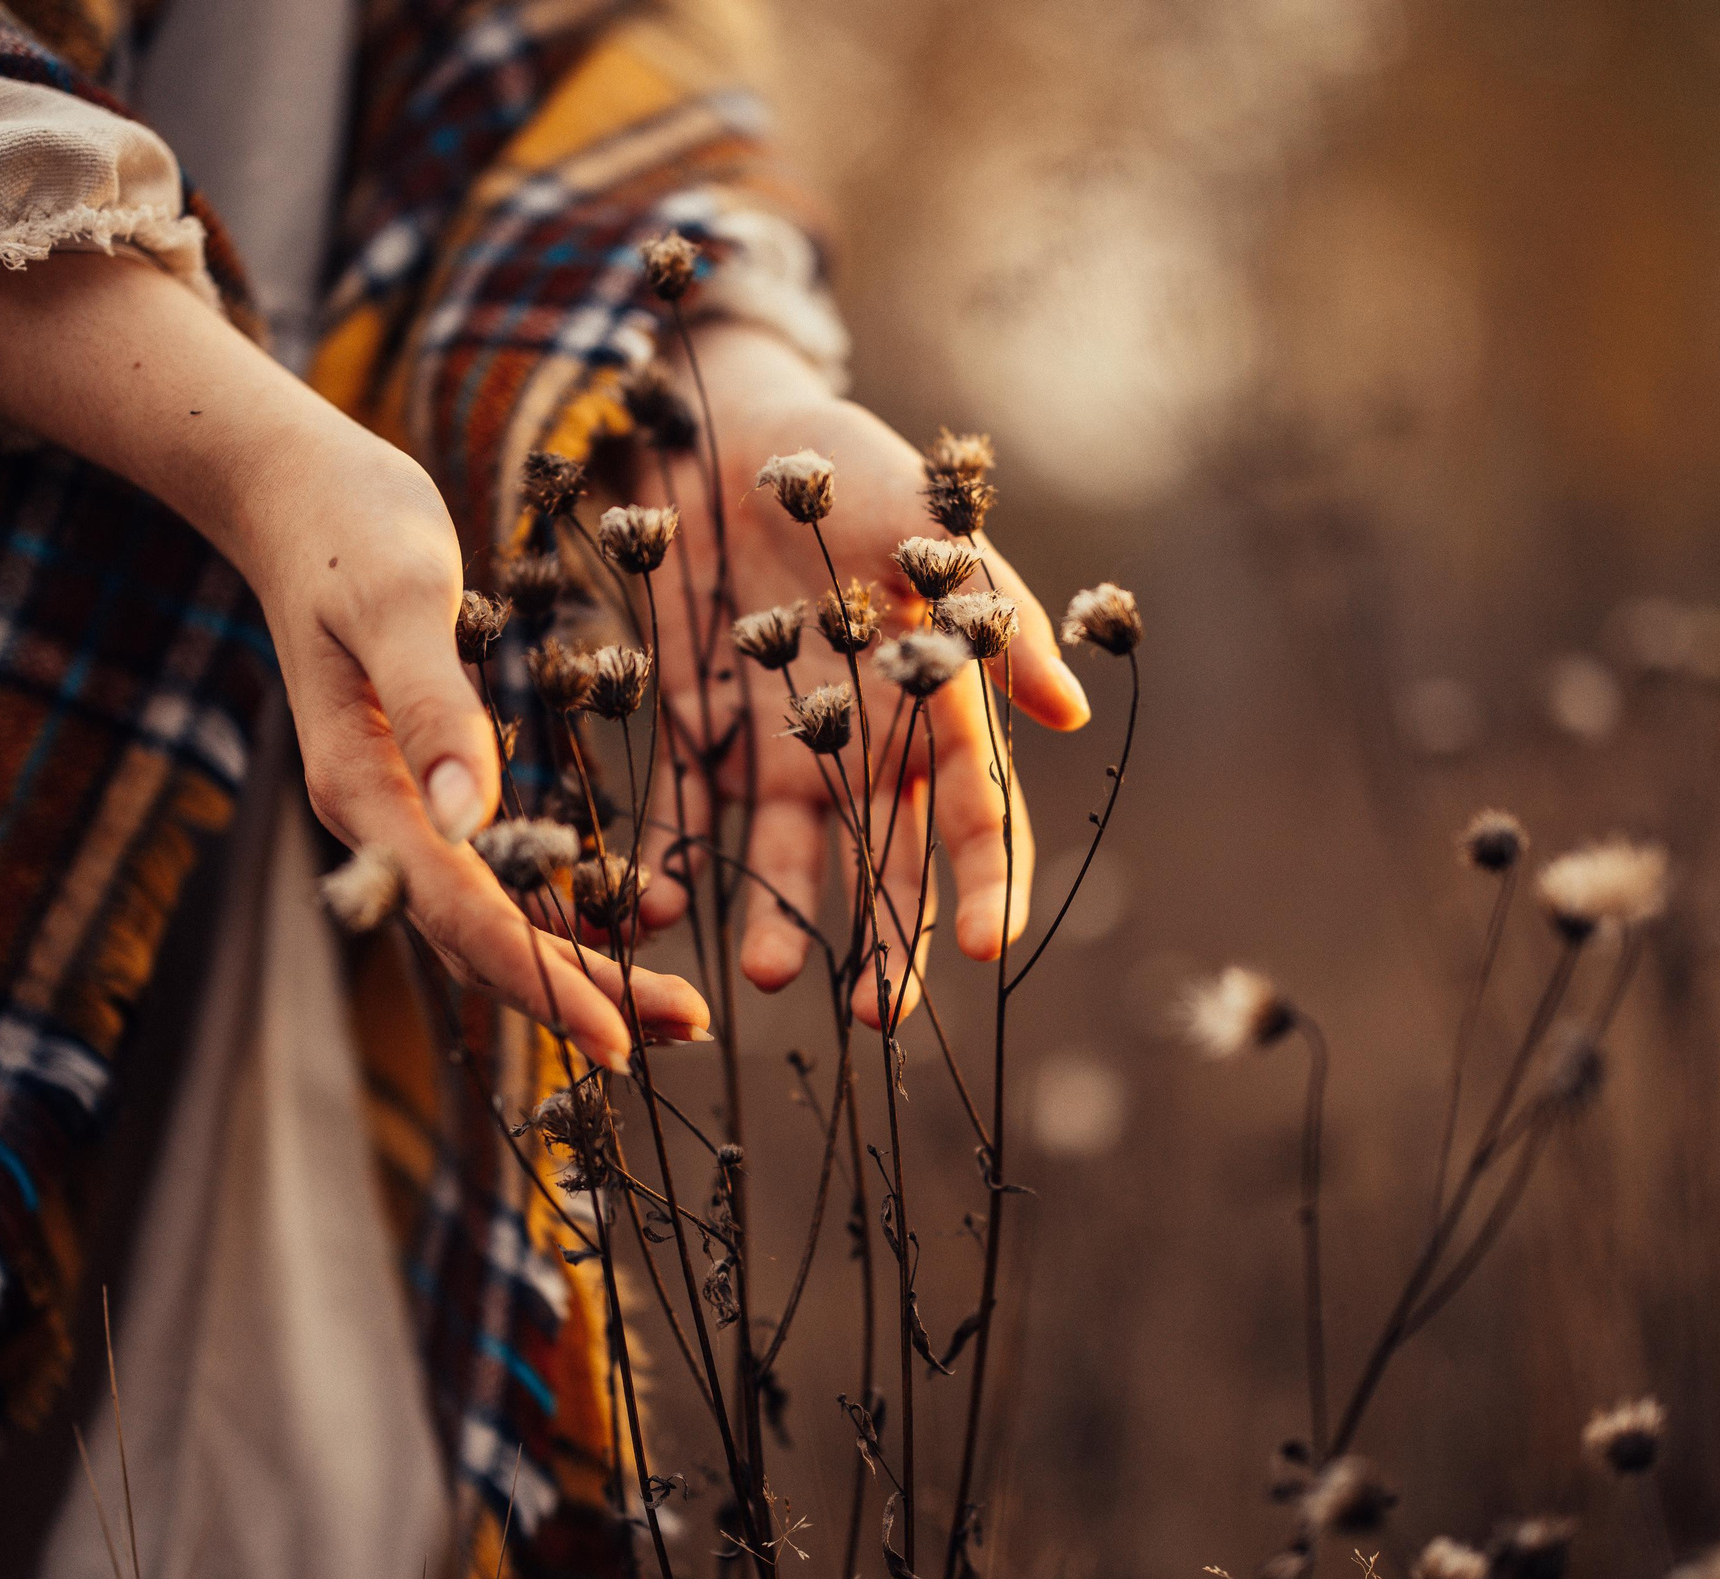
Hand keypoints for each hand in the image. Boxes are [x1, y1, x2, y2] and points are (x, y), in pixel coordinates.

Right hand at [230, 425, 706, 1069]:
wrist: (293, 489)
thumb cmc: (348, 526)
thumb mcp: (402, 598)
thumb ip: (434, 704)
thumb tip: (471, 818)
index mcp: (363, 788)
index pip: (462, 912)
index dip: (542, 981)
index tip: (620, 1038)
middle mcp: (377, 817)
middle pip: (479, 939)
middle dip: (578, 995)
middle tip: (686, 1031)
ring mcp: (398, 805)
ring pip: (488, 916)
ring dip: (574, 966)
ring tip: (667, 1006)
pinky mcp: (424, 783)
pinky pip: (492, 873)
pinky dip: (555, 908)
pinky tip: (617, 926)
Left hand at [636, 324, 1090, 1025]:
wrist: (727, 424)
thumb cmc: (851, 464)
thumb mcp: (930, 525)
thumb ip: (997, 613)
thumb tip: (1071, 713)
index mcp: (931, 702)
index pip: (975, 813)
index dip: (985, 882)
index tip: (986, 947)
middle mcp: (859, 741)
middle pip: (885, 859)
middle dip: (887, 939)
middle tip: (879, 1014)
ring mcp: (775, 743)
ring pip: (785, 852)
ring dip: (777, 914)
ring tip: (763, 972)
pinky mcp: (695, 729)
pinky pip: (682, 811)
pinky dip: (666, 862)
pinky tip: (648, 913)